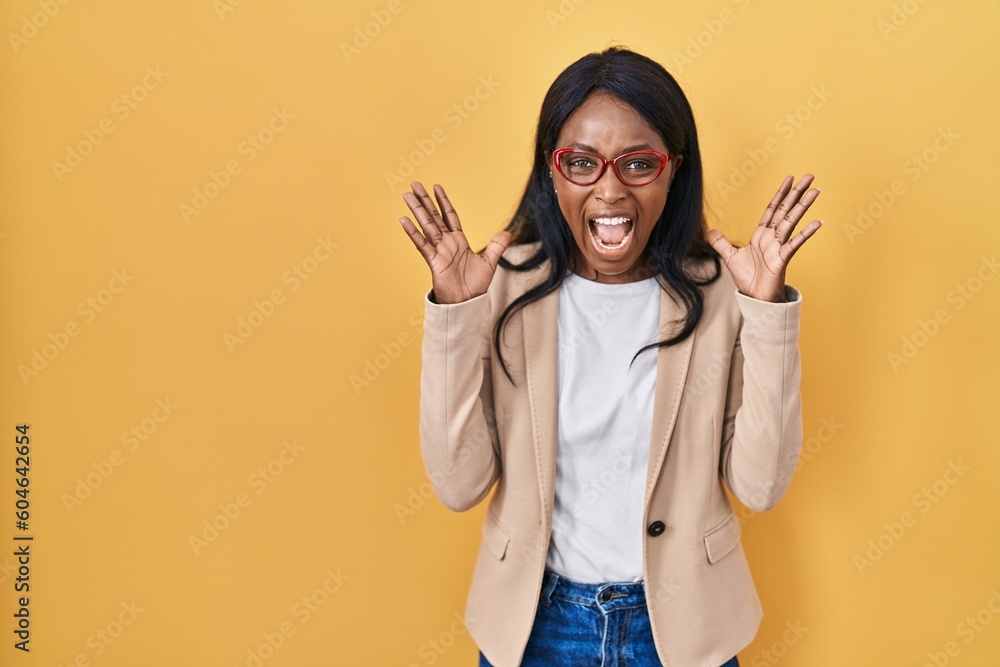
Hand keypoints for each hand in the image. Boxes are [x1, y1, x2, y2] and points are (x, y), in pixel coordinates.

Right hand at [398, 181, 512, 303]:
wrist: (467, 303)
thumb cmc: (475, 286)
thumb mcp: (490, 263)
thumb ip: (496, 246)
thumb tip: (507, 232)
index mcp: (459, 241)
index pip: (449, 216)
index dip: (443, 201)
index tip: (436, 187)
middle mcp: (447, 243)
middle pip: (434, 216)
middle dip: (425, 200)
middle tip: (415, 184)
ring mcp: (439, 250)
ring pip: (427, 225)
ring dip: (417, 210)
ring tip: (407, 195)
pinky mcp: (433, 261)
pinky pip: (422, 244)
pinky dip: (413, 232)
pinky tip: (404, 220)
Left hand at [705, 174, 822, 301]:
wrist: (755, 298)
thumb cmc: (748, 279)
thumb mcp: (731, 257)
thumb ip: (721, 243)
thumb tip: (710, 231)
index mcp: (762, 235)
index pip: (772, 209)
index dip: (780, 193)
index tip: (790, 179)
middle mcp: (772, 238)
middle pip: (785, 210)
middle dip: (796, 193)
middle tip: (809, 176)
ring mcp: (778, 247)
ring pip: (791, 222)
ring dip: (803, 206)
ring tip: (816, 191)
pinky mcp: (782, 259)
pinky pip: (794, 244)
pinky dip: (806, 233)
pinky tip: (818, 222)